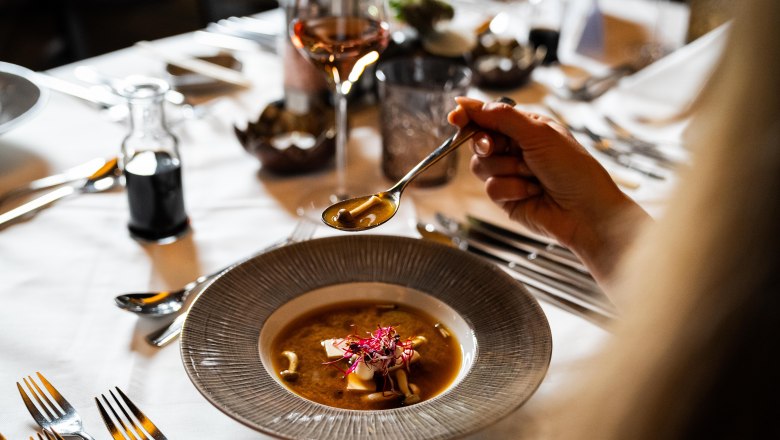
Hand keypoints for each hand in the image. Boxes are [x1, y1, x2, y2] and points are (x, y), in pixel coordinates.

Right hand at [448, 97, 648, 283]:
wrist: (587, 212)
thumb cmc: (574, 169)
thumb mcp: (539, 133)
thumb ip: (502, 117)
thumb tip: (470, 103)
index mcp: (527, 127)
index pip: (489, 116)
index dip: (470, 115)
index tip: (455, 115)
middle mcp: (516, 149)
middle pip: (478, 141)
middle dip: (488, 145)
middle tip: (496, 147)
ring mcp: (510, 174)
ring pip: (480, 166)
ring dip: (507, 170)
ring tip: (532, 175)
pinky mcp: (507, 197)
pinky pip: (491, 188)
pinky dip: (512, 189)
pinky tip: (533, 192)